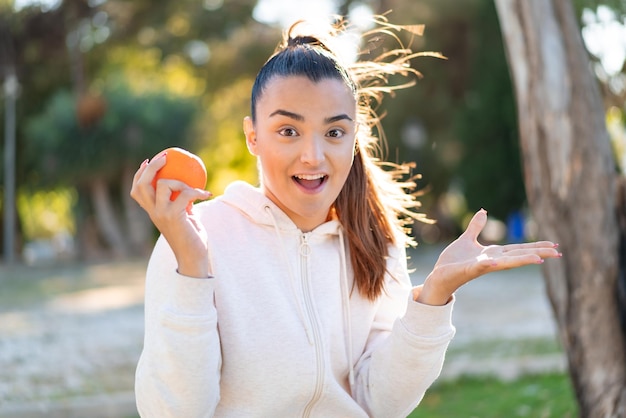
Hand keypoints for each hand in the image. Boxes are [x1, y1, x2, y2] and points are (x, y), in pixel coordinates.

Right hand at [130, 153, 211, 276]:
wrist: (193, 257)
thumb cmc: (192, 237)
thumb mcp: (185, 216)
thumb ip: (182, 202)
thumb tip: (190, 186)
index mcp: (152, 212)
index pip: (137, 190)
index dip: (139, 174)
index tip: (147, 161)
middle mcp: (153, 212)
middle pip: (142, 184)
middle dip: (151, 167)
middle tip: (164, 156)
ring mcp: (161, 214)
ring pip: (162, 184)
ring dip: (180, 181)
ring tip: (193, 184)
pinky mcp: (173, 216)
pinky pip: (185, 194)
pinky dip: (197, 192)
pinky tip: (208, 194)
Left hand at [415, 209, 561, 305]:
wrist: (439, 275)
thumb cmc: (453, 261)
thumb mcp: (466, 239)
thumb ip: (476, 227)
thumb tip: (484, 211)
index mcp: (493, 253)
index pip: (519, 249)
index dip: (536, 246)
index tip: (554, 245)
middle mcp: (491, 260)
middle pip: (518, 255)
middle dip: (538, 253)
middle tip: (558, 253)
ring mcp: (481, 266)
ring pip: (505, 262)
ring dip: (521, 260)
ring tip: (539, 258)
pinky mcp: (469, 269)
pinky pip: (481, 266)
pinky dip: (489, 263)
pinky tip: (497, 261)